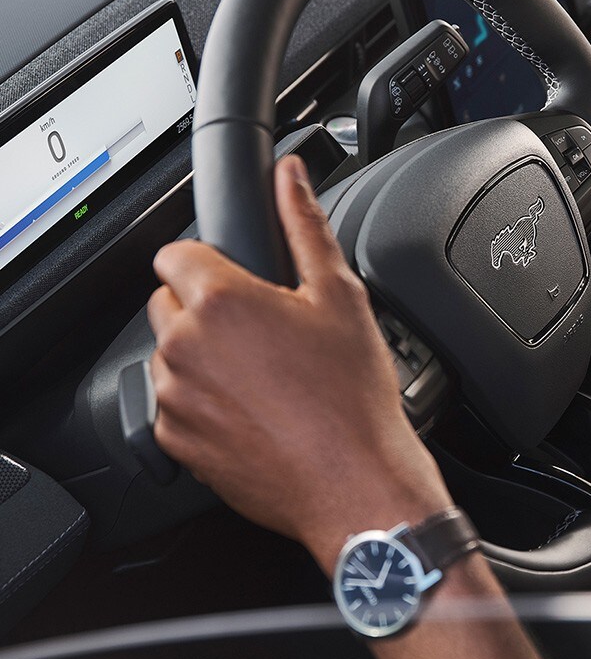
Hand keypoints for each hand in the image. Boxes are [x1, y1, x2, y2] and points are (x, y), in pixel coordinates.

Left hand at [148, 156, 452, 571]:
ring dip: (204, 355)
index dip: (211, 260)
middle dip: (207, 308)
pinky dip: (204, 402)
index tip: (242, 281)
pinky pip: (175, 404)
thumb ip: (305, 225)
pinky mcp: (175, 441)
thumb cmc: (353, 397)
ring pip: (172, 354)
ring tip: (266, 376)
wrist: (354, 482)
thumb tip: (289, 176)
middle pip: (168, 301)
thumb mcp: (342, 297)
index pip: (175, 252)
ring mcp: (174, 397)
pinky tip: (256, 410)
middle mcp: (184, 346)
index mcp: (222, 300)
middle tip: (266, 331)